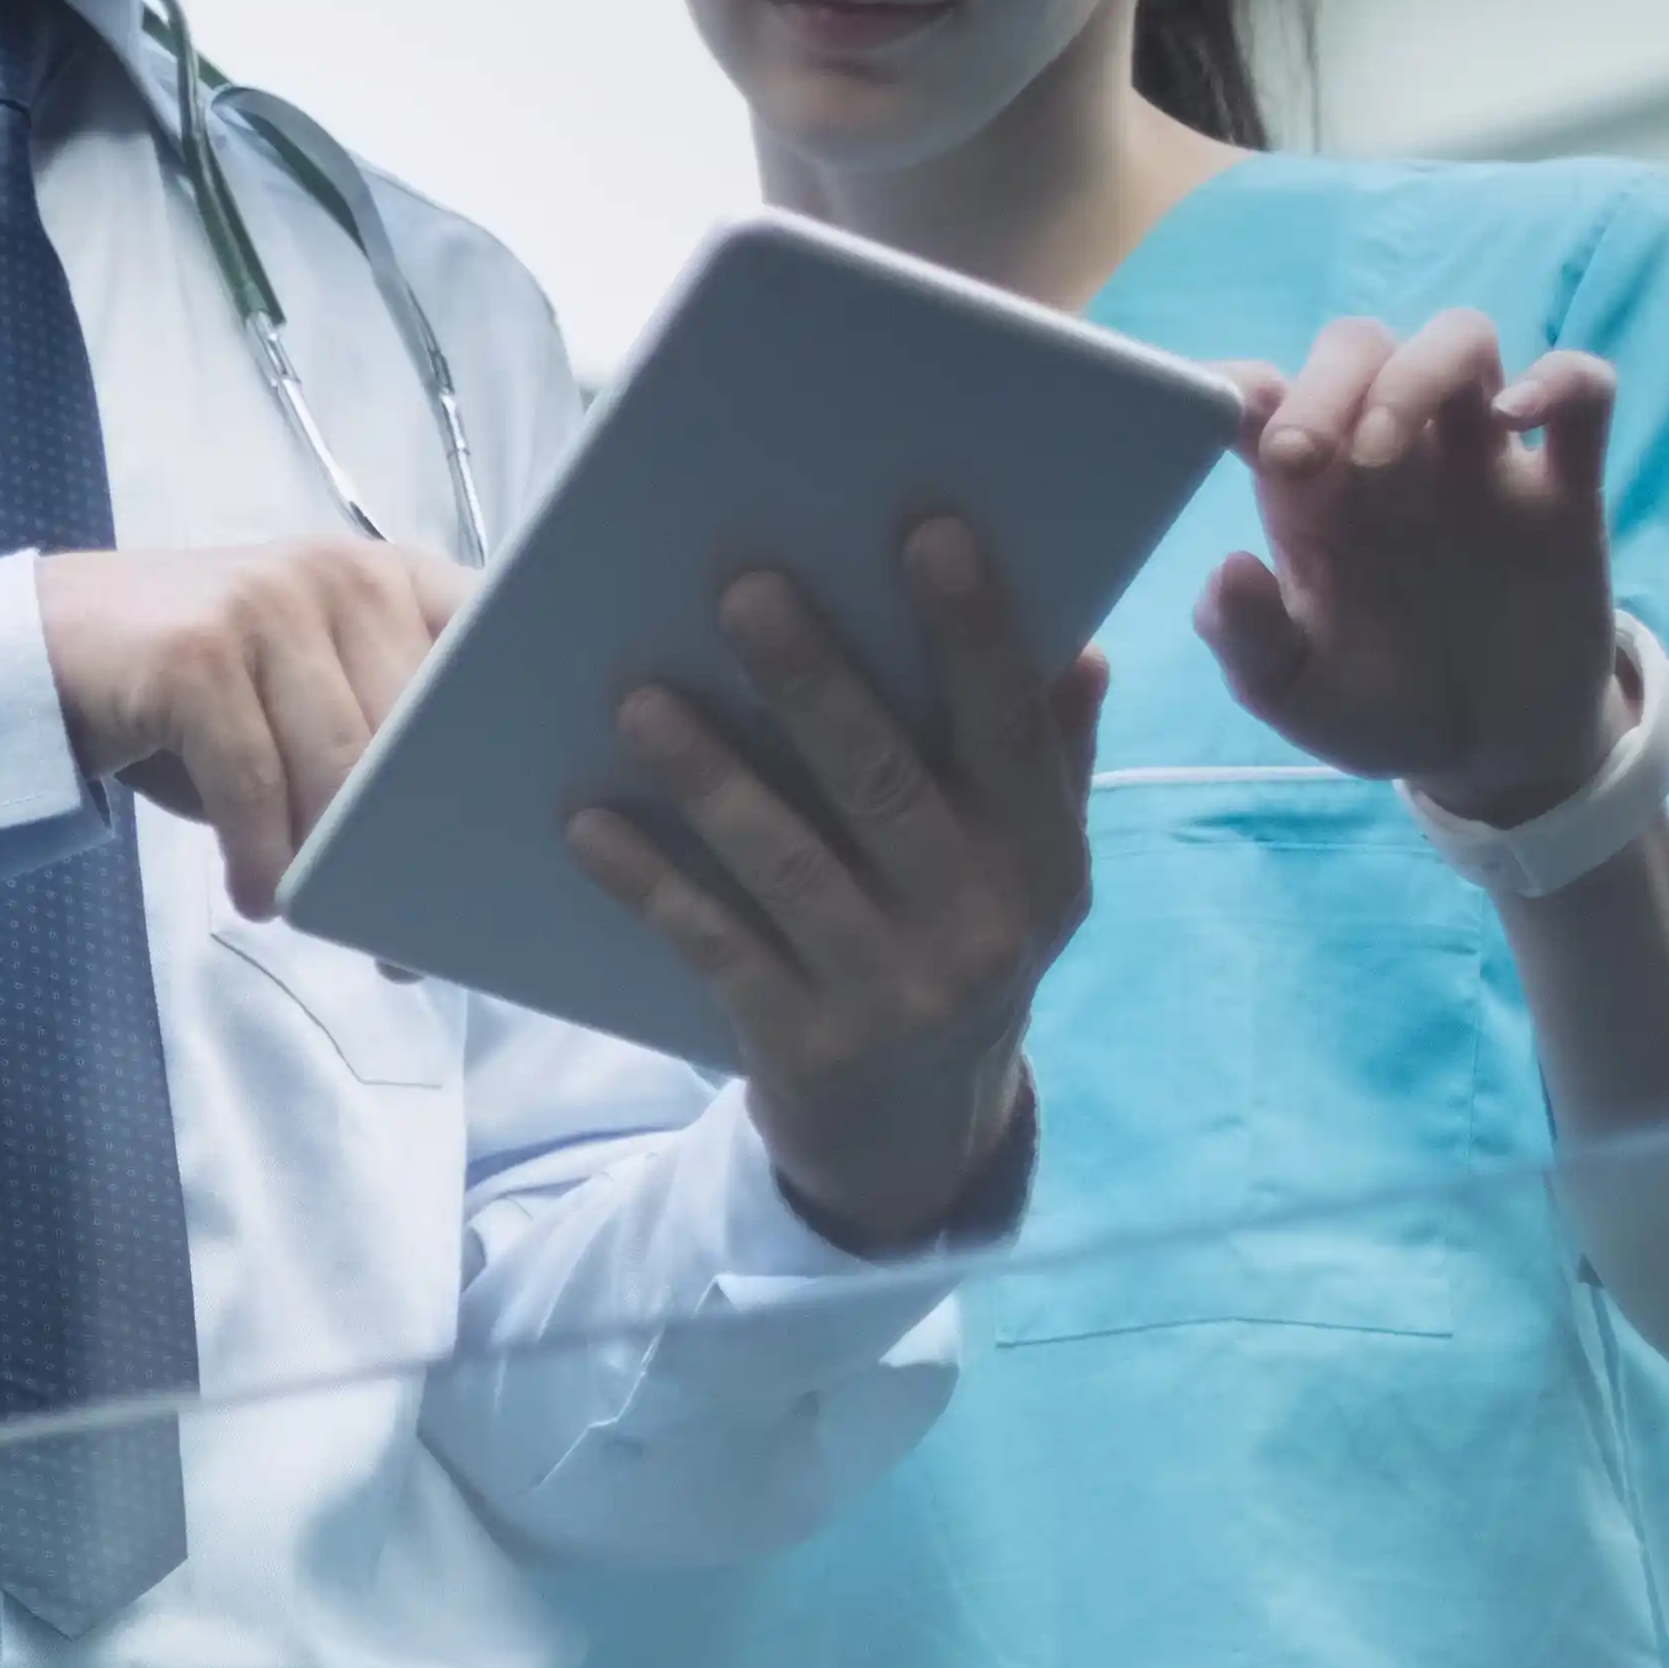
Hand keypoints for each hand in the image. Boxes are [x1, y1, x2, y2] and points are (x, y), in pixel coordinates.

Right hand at [35, 536, 474, 922]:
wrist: (50, 647)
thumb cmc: (198, 699)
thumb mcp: (306, 697)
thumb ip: (382, 739)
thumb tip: (453, 872)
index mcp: (392, 578)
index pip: (491, 650)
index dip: (510, 740)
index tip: (512, 829)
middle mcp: (341, 574)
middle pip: (416, 734)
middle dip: (410, 841)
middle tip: (402, 928)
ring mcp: (266, 603)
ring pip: (340, 766)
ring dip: (330, 863)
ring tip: (313, 910)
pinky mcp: (195, 652)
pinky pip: (254, 782)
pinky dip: (259, 856)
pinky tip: (255, 893)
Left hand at [566, 516, 1098, 1252]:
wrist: (918, 1137)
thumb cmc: (963, 950)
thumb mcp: (1033, 871)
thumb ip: (1052, 763)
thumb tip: (1079, 653)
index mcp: (1041, 857)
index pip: (1009, 725)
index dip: (974, 629)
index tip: (929, 530)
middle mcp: (978, 923)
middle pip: (885, 783)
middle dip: (815, 682)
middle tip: (744, 589)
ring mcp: (887, 989)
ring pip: (788, 863)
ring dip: (710, 776)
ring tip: (640, 698)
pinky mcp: (801, 1043)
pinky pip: (714, 946)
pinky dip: (651, 884)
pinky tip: (589, 823)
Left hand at [1198, 313, 1623, 822]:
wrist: (1489, 754)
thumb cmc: (1380, 708)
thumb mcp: (1296, 695)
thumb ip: (1249, 641)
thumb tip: (1226, 570)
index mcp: (1315, 496)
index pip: (1268, 400)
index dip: (1235, 388)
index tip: (1214, 420)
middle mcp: (1393, 459)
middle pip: (1364, 347)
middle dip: (1329, 377)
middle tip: (1303, 455)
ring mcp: (1481, 462)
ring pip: (1462, 341)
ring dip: (1418, 372)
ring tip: (1382, 450)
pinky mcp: (1564, 488)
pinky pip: (1583, 392)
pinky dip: (1558, 381)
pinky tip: (1517, 421)